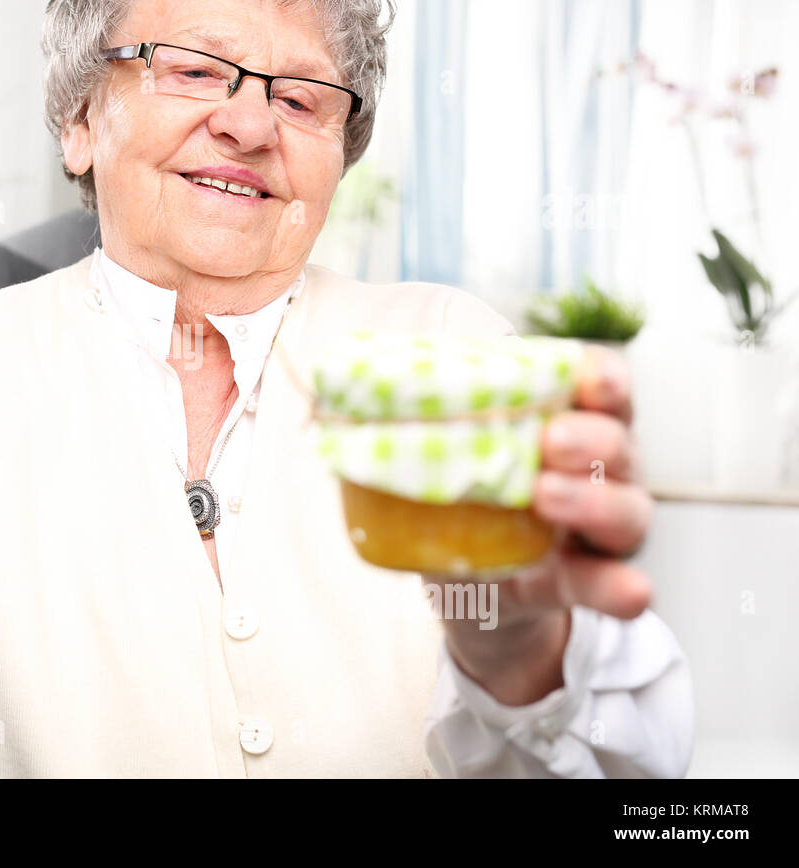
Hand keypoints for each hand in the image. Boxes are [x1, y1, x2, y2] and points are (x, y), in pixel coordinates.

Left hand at [422, 343, 652, 705]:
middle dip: (591, 438)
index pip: (603, 388)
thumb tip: (338, 394)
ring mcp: (595, 530)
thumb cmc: (462, 495)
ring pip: (628, 510)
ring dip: (595, 500)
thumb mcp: (439, 451)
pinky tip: (630, 589)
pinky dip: (621, 587)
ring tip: (547, 496)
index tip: (588, 380)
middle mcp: (599, 472)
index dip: (602, 378)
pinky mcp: (578, 582)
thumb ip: (412, 418)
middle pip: (620, 445)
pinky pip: (609, 583)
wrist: (467, 584)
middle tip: (549, 440)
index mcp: (566, 423)